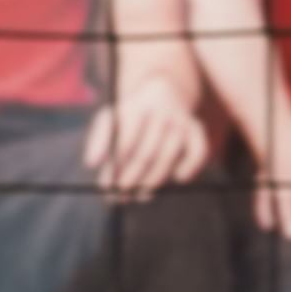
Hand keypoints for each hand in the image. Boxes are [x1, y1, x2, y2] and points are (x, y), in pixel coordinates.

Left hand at [85, 76, 210, 201]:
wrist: (160, 94)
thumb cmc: (130, 115)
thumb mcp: (111, 119)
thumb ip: (99, 139)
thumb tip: (92, 164)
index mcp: (137, 107)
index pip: (125, 143)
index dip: (115, 168)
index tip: (106, 186)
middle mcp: (161, 113)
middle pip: (146, 154)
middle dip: (131, 179)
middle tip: (121, 197)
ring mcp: (181, 121)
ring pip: (168, 157)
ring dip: (153, 181)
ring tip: (139, 196)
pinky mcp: (196, 129)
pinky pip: (198, 152)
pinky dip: (190, 168)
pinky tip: (177, 179)